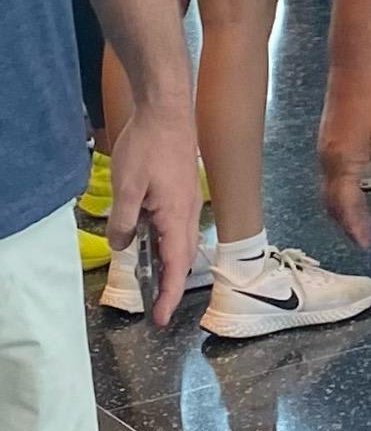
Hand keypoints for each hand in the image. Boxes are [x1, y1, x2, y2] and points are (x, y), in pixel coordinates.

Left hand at [107, 100, 200, 324]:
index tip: (159, 319)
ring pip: (182, 244)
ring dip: (169, 267)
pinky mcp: (183, 192)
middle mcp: (188, 214)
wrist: (166, 111)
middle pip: (183, 260)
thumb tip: (123, 246)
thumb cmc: (147, 147)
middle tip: (154, 309)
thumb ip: (124, 222)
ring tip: (152, 282)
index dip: (167, 295)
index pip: (175, 266)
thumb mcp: (125, 188)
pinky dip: (169, 246)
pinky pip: (178, 229)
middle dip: (170, 288)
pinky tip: (152, 242)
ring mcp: (188, 202)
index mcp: (176, 217)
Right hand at [319, 66, 370, 246]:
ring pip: (329, 188)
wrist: (354, 67)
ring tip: (358, 220)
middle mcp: (327, 160)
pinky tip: (355, 189)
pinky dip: (341, 190)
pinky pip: (331, 175)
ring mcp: (325, 148)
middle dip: (346, 221)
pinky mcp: (328, 139)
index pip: (345, 205)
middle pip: (331, 200)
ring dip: (342, 207)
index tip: (367, 243)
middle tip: (362, 237)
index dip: (355, 226)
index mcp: (342, 163)